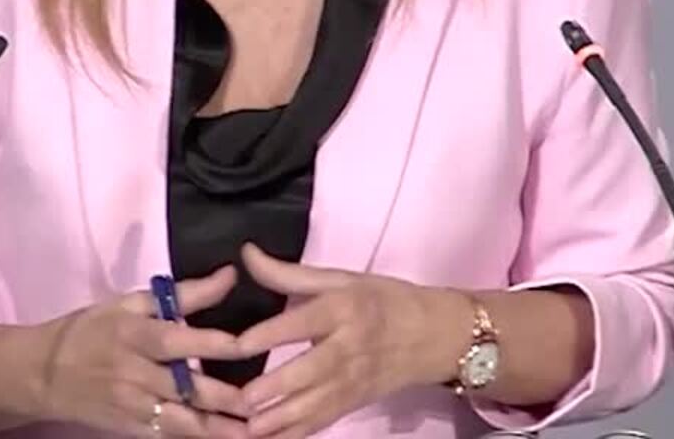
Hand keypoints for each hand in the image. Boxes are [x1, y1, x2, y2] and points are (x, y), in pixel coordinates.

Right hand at [35, 264, 251, 436]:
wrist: (43, 373)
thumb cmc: (91, 330)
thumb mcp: (131, 304)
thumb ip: (184, 294)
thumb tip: (230, 275)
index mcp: (135, 335)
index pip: (179, 341)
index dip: (214, 344)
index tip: (250, 345)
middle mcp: (135, 373)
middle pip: (185, 388)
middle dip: (225, 398)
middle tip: (263, 401)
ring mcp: (133, 406)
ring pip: (182, 421)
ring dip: (219, 429)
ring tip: (255, 430)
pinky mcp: (131, 429)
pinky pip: (170, 436)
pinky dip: (198, 438)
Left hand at [229, 243, 470, 438]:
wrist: (435, 335)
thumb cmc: (384, 300)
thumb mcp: (342, 279)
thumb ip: (289, 273)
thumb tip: (247, 253)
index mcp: (343, 309)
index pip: (304, 323)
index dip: (271, 334)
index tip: (239, 345)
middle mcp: (348, 347)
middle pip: (311, 370)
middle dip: (277, 387)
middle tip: (242, 399)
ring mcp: (352, 381)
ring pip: (315, 404)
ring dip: (282, 419)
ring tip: (250, 428)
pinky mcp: (353, 403)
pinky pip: (322, 422)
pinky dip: (297, 434)